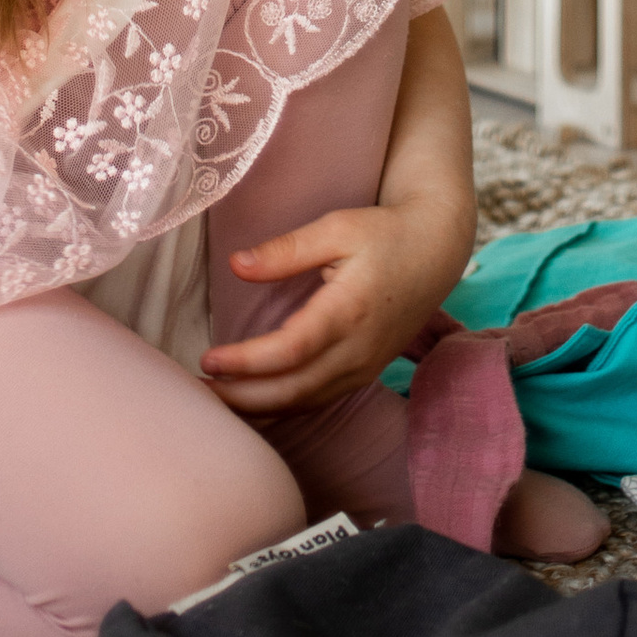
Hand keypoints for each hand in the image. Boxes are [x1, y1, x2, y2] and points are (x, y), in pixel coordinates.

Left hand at [201, 193, 468, 414]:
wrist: (437, 250)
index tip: (209, 358)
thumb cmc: (385, 233)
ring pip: (305, 403)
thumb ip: (286, 249)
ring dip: (258, 408)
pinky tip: (254, 401)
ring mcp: (365, 367)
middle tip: (198, 392)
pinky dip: (283, 407)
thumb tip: (237, 265)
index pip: (290, 351)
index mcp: (349, 310)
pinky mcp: (366, 373)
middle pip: (293, 390)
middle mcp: (358, 349)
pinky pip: (319, 400)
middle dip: (242, 398)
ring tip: (216, 399)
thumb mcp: (337, 227)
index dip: (246, 362)